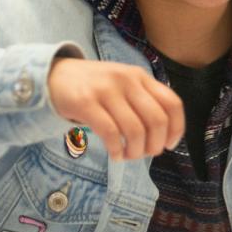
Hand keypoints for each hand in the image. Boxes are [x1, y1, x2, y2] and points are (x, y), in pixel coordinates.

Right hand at [48, 57, 184, 160]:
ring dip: (136, 151)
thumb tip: (164, 134)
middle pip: (156, 120)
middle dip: (155, 144)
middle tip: (147, 154)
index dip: (177, 128)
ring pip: (135, 130)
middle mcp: (127, 80)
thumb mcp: (123, 83)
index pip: (172, 103)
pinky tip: (115, 154)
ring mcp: (106, 90)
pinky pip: (110, 133)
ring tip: (129, 155)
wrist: (54, 75)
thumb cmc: (94, 85)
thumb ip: (143, 100)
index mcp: (140, 76)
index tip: (170, 144)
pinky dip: (117, 150)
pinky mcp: (85, 103)